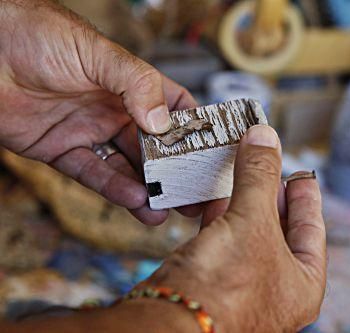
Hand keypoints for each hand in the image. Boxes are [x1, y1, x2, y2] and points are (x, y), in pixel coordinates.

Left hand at [0, 0, 199, 223]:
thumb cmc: (38, 34)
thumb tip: (162, 122)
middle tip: (194, 195)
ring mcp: (89, 131)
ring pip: (126, 167)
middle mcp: (114, 110)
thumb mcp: (96, 53)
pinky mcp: (60, 150)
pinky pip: (92, 173)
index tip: (213, 152)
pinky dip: (113, 189)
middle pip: (153, 147)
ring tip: (167, 209)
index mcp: (130, 84)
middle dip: (174, 171)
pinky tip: (135, 200)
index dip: (194, 129)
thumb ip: (134, 83)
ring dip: (147, 189)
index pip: (174, 108)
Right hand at [144, 125, 326, 331]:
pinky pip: (222, 240)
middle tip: (265, 164)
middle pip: (279, 228)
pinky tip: (213, 198)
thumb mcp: (252, 221)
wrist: (170, 323)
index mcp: (303, 283)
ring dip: (241, 200)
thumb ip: (260, 176)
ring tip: (239, 171)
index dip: (305, 195)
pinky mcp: (213, 281)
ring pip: (247, 232)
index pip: (311, 227)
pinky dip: (219, 217)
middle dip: (269, 192)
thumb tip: (265, 139)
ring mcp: (243, 286)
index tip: (299, 172)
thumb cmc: (222, 291)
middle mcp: (276, 288)